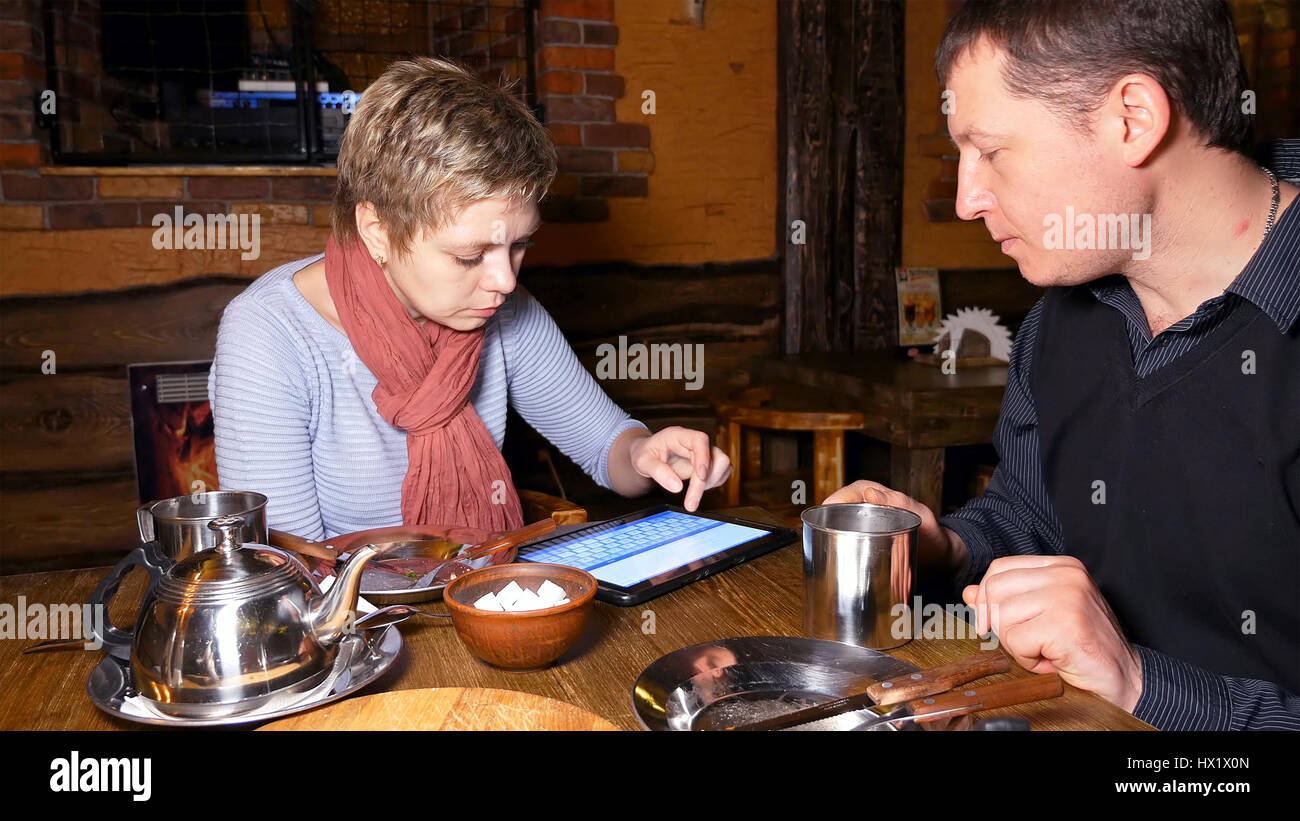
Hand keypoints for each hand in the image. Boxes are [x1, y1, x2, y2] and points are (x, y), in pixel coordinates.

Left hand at [629, 426, 732, 510]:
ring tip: (691, 493)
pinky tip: (696, 489)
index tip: (699, 477)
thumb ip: (658, 472)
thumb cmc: (646, 455)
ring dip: (710, 482)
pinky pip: (722, 472)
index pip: (700, 440)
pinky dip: (713, 483)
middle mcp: (695, 442)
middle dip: (704, 481)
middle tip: (690, 504)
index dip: (704, 457)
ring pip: (723, 465)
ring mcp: (705, 452)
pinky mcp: (709, 463)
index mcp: (680, 435)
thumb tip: (677, 487)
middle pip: (715, 456)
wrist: (649, 456)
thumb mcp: (643, 462)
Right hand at [822, 480, 951, 569]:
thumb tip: (870, 493)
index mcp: (874, 495)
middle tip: (821, 541)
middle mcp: (865, 509)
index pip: (843, 496)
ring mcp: (864, 526)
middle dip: (825, 525)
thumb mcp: (918, 514)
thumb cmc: (932, 533)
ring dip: (830, 540)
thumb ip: (898, 502)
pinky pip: (847, 543)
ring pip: (838, 529)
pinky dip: (840, 550)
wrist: (941, 558)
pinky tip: (836, 562)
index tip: (821, 519)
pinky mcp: (865, 542)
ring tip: (825, 554)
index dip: (830, 506)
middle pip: (836, 513)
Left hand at [962, 555, 1143, 711]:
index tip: (989, 623)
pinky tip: (1052, 661)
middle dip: (999, 624)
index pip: (1000, 568)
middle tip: (1026, 642)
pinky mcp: (1066, 623)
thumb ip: (1008, 600)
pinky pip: (1017, 640)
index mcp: (1062, 567)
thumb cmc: (1083, 648)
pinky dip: (1027, 658)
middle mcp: (1067, 575)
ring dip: (1017, 645)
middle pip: (995, 589)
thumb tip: (970, 593)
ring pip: (1003, 617)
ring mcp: (1068, 597)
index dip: (986, 597)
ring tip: (1044, 651)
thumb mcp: (1042, 616)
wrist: (1125, 680)